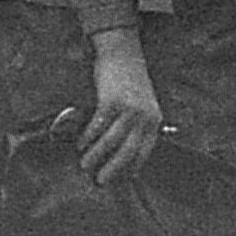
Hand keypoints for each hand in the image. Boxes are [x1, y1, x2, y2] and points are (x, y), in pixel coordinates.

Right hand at [80, 27, 163, 184]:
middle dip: (113, 169)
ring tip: (85, 165)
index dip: (132, 168)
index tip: (121, 180)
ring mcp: (129, 109)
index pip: (144, 151)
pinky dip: (88, 137)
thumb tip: (121, 150)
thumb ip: (136, 125)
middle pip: (128, 151)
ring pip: (110, 141)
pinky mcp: (112, 101)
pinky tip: (81, 144)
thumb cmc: (129, 81)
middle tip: (100, 181)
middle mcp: (144, 117)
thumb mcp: (142, 104)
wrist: (123, 53)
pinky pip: (98, 126)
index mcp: (154, 120)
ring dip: (96, 156)